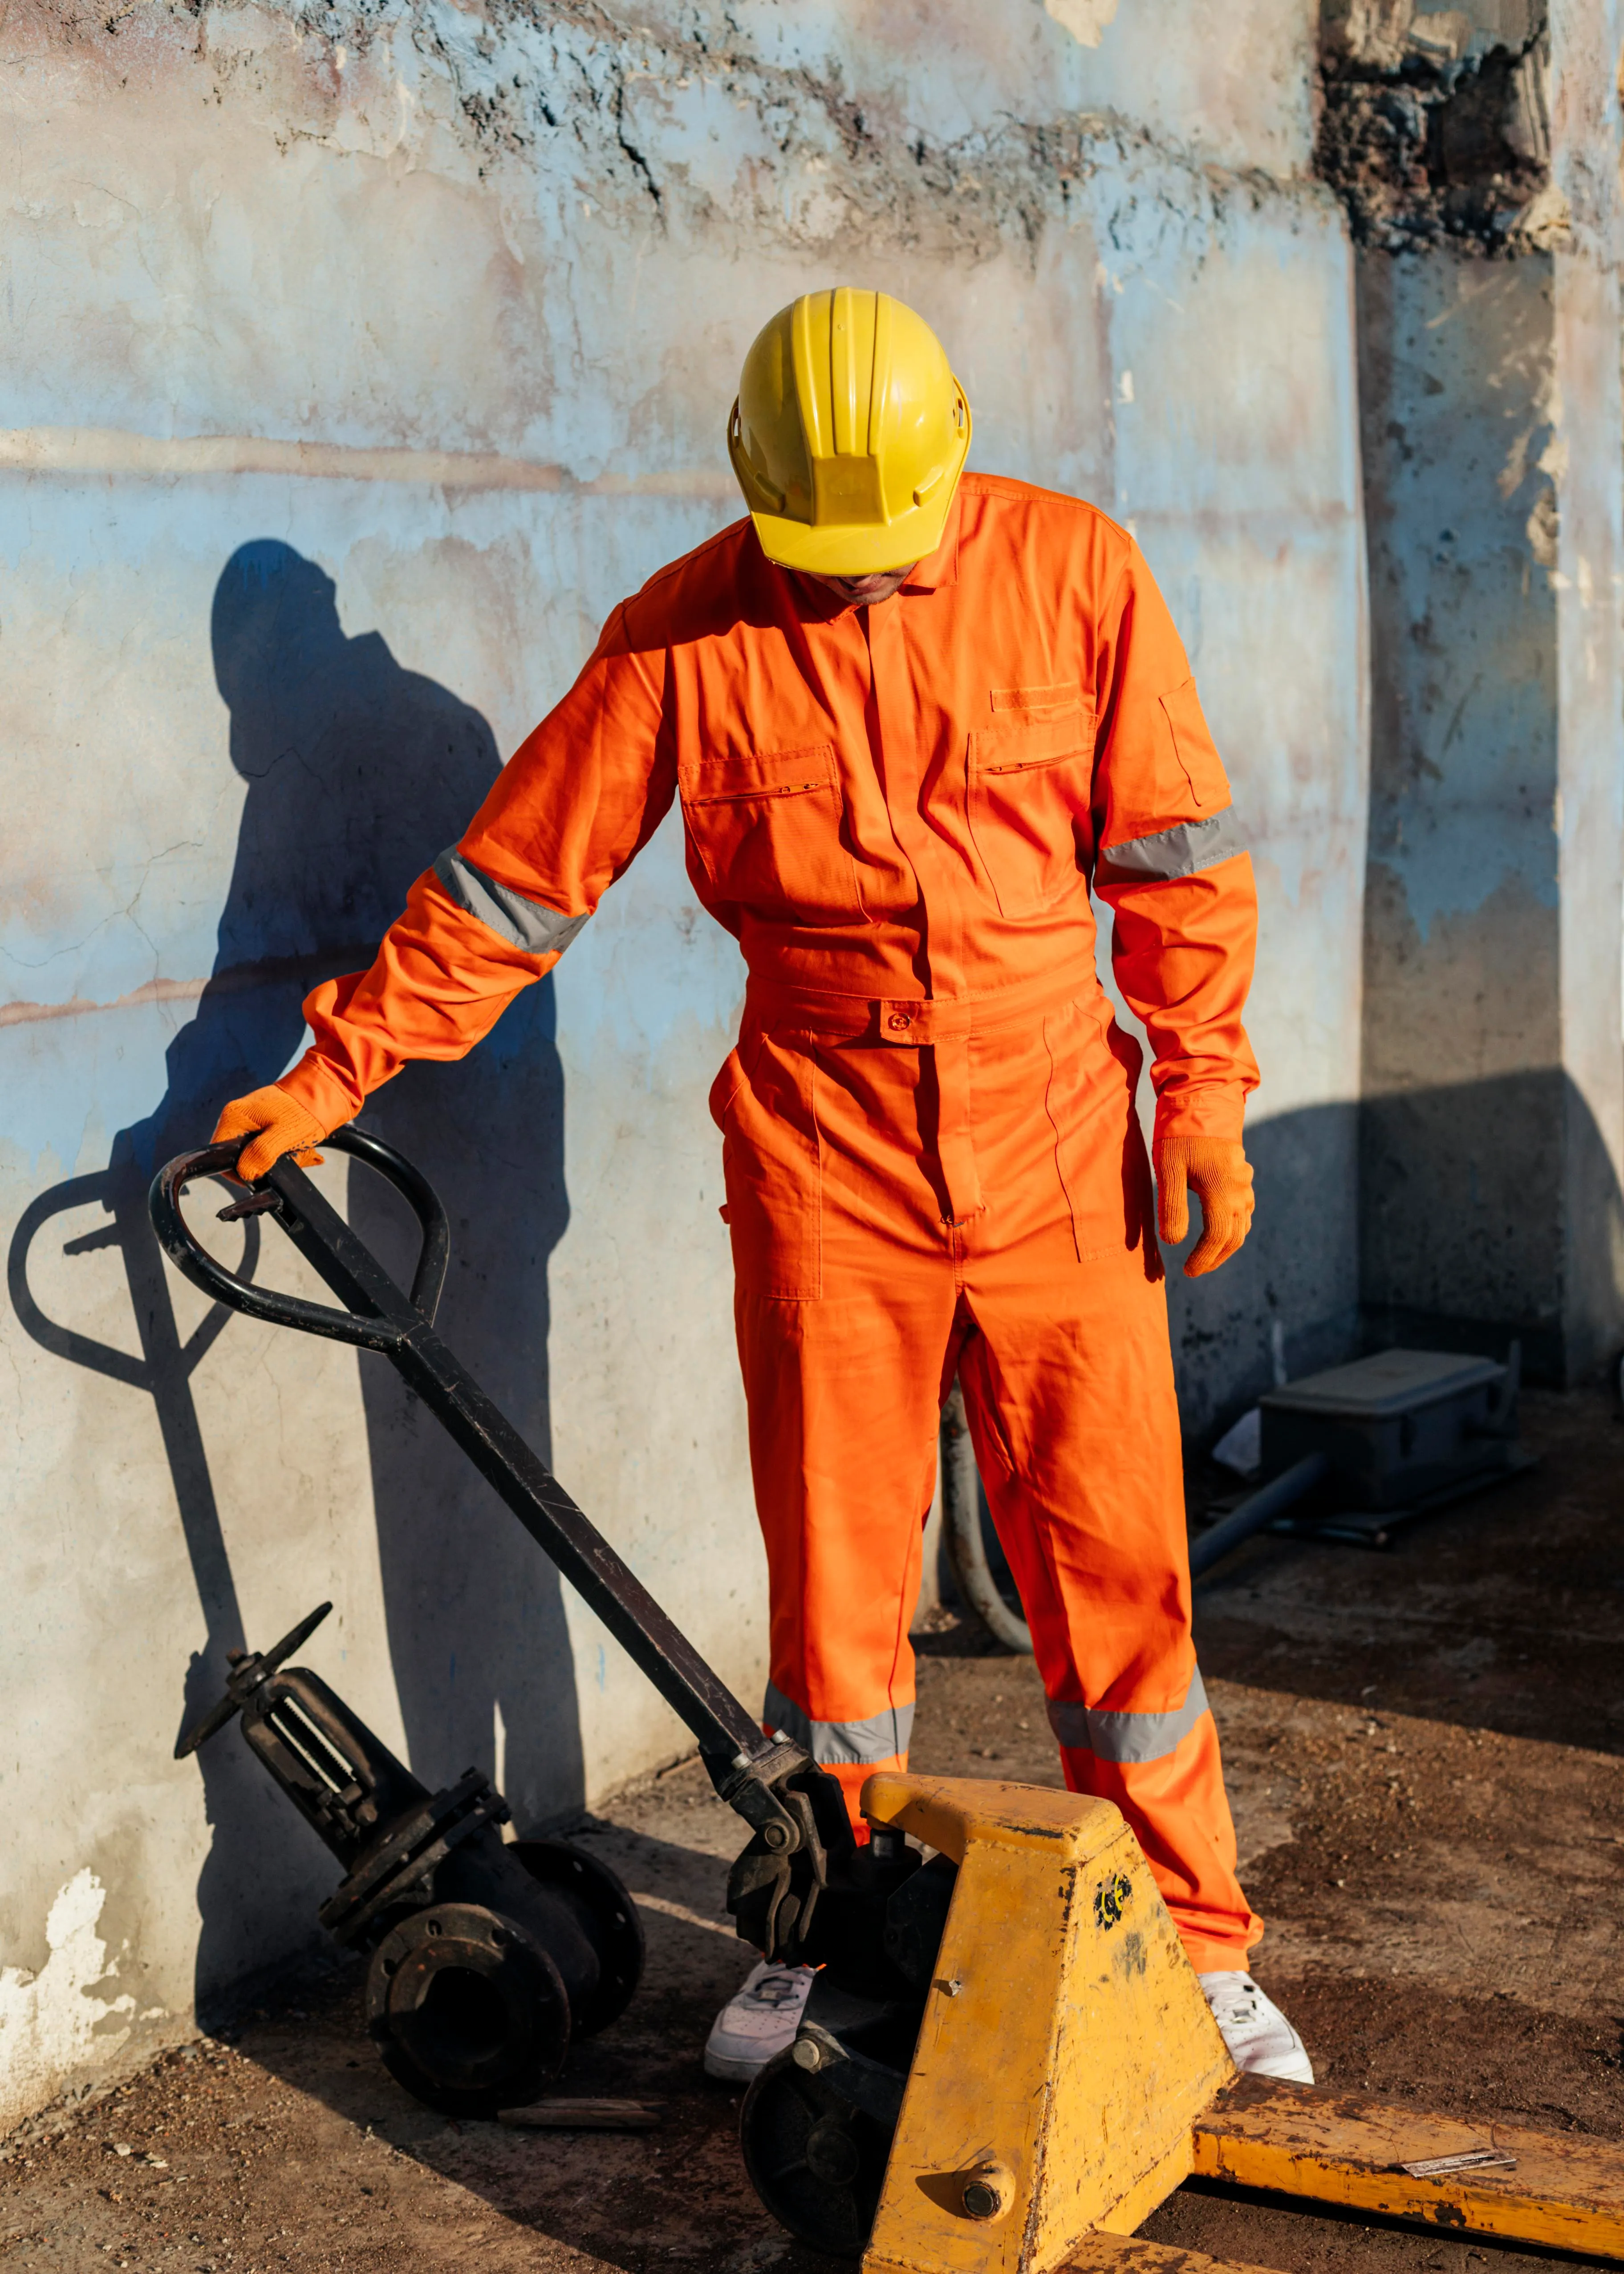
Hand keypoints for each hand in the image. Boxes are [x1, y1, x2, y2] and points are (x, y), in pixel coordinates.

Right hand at [212, 1085, 328, 1182]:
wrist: (325, 1091)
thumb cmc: (305, 1110)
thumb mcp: (284, 1134)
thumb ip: (261, 1153)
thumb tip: (245, 1173)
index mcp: (234, 1118)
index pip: (222, 1156)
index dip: (240, 1171)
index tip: (264, 1172)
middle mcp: (236, 1119)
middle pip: (239, 1157)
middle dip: (264, 1165)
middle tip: (289, 1157)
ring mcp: (249, 1121)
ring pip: (255, 1155)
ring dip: (278, 1160)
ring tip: (298, 1150)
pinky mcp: (263, 1124)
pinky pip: (267, 1147)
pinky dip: (284, 1153)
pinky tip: (299, 1148)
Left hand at [1155, 1136, 1253, 1277]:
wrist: (1203, 1097)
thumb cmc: (1180, 1132)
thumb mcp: (1168, 1168)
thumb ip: (1171, 1206)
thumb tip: (1174, 1242)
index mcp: (1221, 1189)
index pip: (1217, 1236)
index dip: (1203, 1258)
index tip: (1188, 1272)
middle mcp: (1239, 1188)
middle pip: (1234, 1235)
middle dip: (1216, 1257)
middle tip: (1196, 1270)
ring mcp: (1244, 1181)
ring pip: (1242, 1223)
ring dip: (1226, 1244)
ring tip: (1206, 1256)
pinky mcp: (1242, 1174)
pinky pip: (1244, 1209)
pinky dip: (1233, 1226)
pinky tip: (1219, 1229)